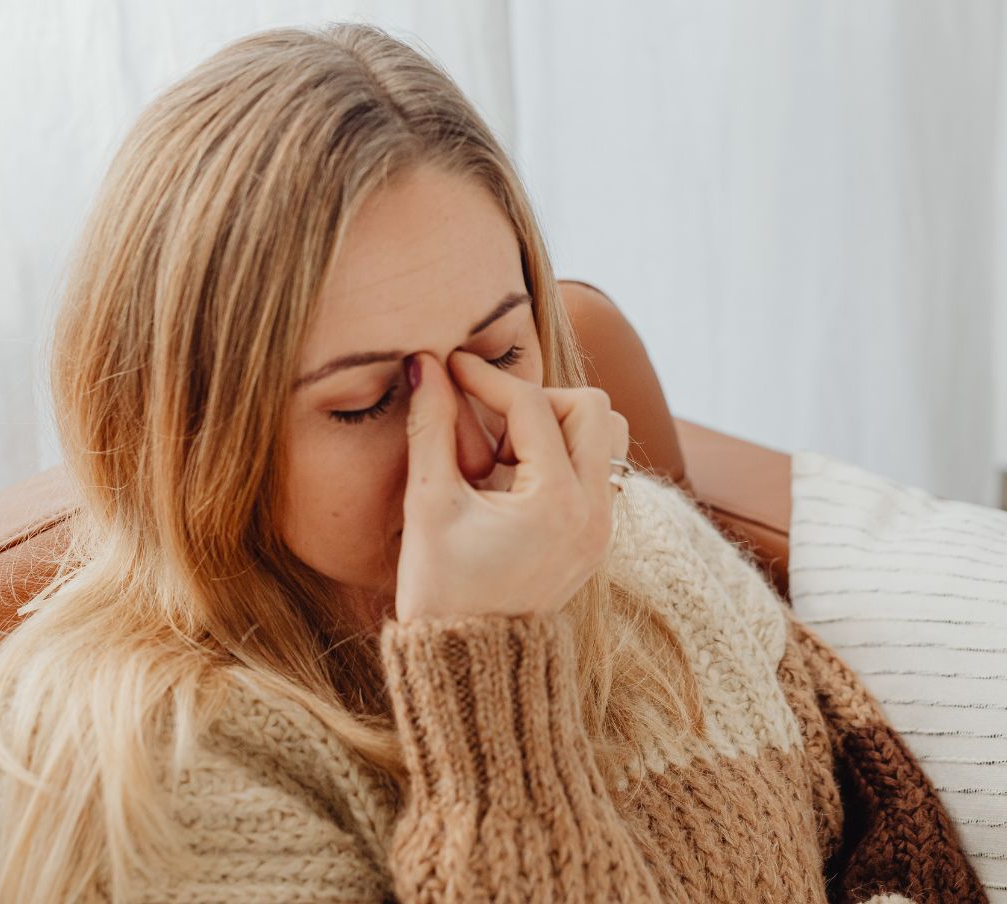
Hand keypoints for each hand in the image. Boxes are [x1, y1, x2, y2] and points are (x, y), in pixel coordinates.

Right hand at [394, 349, 629, 621]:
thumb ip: (430, 427)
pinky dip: (566, 455)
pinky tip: (518, 479)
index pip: (531, 406)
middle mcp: (594, 512)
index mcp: (555, 502)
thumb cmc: (442, 592)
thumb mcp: (429, 506)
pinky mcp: (597, 537)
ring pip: (608, 436)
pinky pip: (600, 469)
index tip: (449, 368)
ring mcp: (602, 527)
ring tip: (509, 454)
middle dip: (537, 400)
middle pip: (592, 407)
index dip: (484, 378)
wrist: (471, 667)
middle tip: (490, 429)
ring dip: (561, 426)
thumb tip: (425, 366)